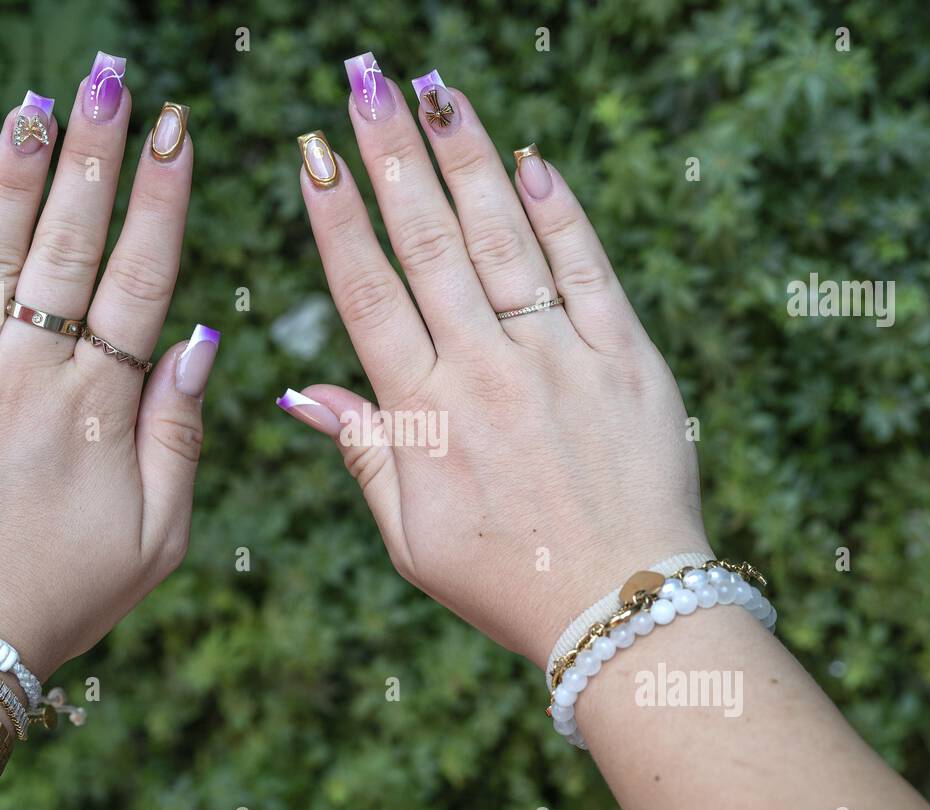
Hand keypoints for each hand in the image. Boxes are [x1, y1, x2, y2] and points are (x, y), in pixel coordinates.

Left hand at [0, 58, 215, 680]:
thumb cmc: (72, 591)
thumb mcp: (161, 534)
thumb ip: (180, 435)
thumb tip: (197, 341)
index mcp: (100, 409)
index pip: (141, 279)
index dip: (161, 200)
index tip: (175, 133)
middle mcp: (28, 378)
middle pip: (69, 247)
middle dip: (95, 157)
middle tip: (109, 81)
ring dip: (16, 179)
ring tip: (37, 106)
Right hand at [285, 60, 708, 666]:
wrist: (625, 609)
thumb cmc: (508, 580)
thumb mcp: (411, 537)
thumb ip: (362, 453)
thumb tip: (303, 389)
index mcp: (425, 413)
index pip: (367, 292)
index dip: (337, 216)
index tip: (314, 152)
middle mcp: (486, 369)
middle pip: (428, 242)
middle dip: (390, 154)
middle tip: (364, 82)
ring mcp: (559, 357)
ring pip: (503, 237)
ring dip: (466, 158)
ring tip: (435, 92)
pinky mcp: (626, 357)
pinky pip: (588, 268)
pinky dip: (561, 212)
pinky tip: (532, 160)